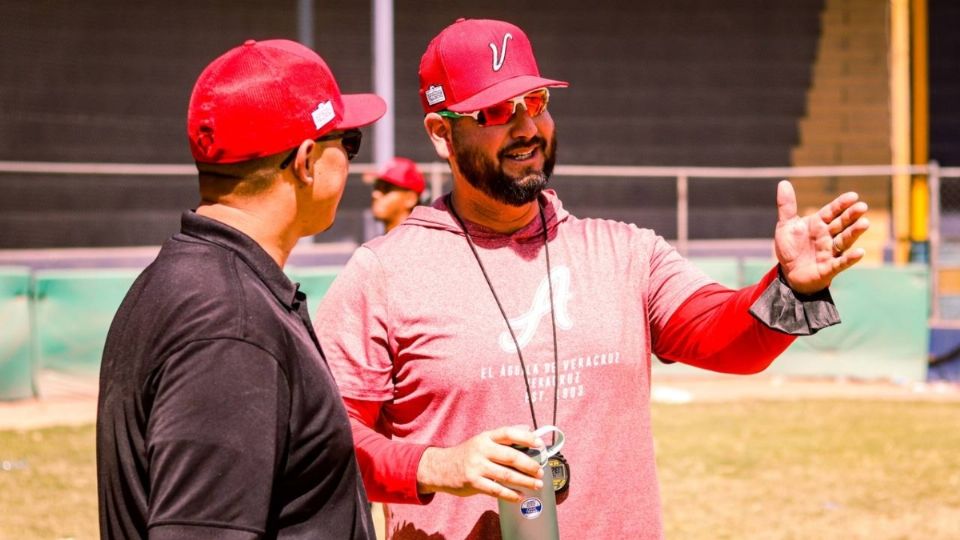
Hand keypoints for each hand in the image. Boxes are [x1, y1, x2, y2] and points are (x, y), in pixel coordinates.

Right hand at [416, 425, 545, 501]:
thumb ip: (503, 436)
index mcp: (486, 437)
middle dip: (530, 465)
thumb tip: (527, 429)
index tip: (539, 444)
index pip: (508, 433)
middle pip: (511, 456)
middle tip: (540, 471)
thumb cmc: (466, 454)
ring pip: (506, 475)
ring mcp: (476, 467)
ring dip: (525, 481)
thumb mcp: (482, 440)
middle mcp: (481, 450)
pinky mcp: (473, 483)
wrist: (440, 468)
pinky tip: (520, 496)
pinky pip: (496, 490)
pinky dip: (511, 494)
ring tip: (536, 485)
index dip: (526, 438)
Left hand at [775, 180, 869, 294]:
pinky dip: (850, 258)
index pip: (832, 211)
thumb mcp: (786, 226)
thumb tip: (783, 182)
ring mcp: (830, 252)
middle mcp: (827, 236)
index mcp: (819, 224)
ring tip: (865, 223)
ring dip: (854, 233)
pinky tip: (860, 252)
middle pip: (841, 224)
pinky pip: (841, 263)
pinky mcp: (829, 268)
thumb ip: (786, 206)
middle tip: (862, 207)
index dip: (841, 204)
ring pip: (844, 241)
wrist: (789, 273)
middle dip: (851, 216)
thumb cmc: (791, 248)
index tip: (853, 196)